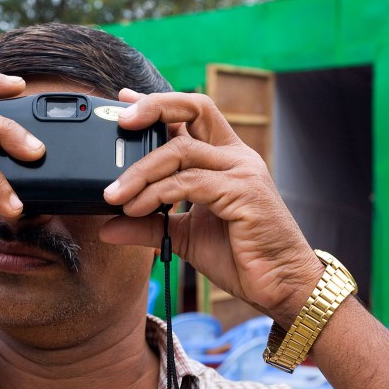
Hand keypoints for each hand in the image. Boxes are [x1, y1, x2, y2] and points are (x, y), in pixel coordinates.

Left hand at [100, 89, 321, 325]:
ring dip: (141, 171)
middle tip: (120, 124)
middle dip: (154, 108)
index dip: (158, 104)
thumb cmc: (241, 257)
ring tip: (114, 195)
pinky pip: (190, 182)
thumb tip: (108, 225)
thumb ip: (148, 225)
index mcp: (224, 159)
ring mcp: (242, 172)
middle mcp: (235, 157)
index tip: (125, 102)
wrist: (281, 286)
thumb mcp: (184, 236)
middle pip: (195, 108)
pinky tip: (137, 209)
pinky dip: (157, 193)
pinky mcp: (243, 193)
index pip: (191, 115)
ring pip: (182, 150)